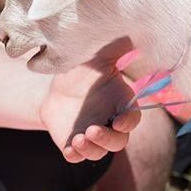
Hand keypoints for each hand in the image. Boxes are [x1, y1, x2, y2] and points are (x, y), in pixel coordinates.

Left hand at [40, 39, 141, 162]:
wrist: (58, 85)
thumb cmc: (84, 69)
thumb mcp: (98, 55)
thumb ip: (116, 47)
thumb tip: (133, 32)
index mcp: (120, 103)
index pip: (132, 118)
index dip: (128, 122)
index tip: (118, 121)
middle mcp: (110, 123)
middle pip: (118, 142)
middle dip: (107, 139)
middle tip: (91, 130)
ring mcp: (92, 136)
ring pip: (99, 153)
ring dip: (91, 150)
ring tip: (78, 139)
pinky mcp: (74, 144)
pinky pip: (78, 157)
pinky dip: (76, 156)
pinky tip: (70, 149)